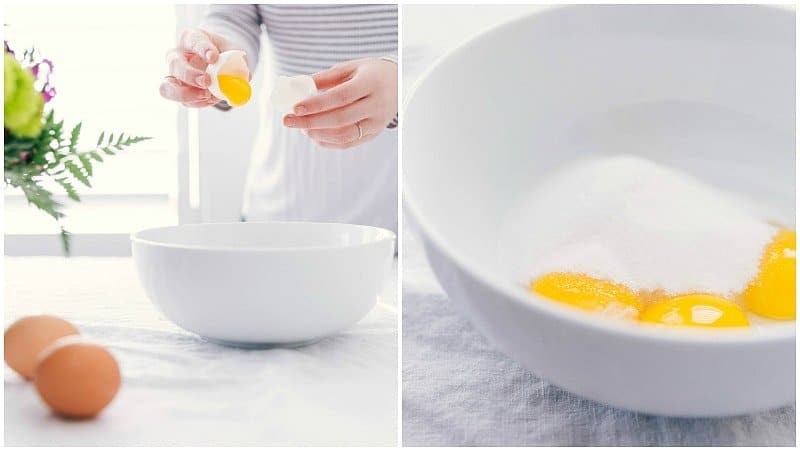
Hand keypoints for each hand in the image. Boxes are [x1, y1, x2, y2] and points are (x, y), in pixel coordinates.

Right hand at [159, 28, 233, 107]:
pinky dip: (198, 103)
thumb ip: (238, 62)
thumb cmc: (222, 52)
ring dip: (187, 94)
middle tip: (206, 81)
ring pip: (167, 87)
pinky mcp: (177, 92)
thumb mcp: (232, 51)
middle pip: (175, 64)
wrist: (216, 61)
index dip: (202, 49)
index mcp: (191, 38)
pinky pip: (183, 101)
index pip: (193, 40)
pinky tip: (211, 99)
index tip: (214, 57)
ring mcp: (173, 75)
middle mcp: (177, 55)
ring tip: (207, 95)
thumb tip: (245, 78)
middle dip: (190, 75)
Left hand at [283, 58, 397, 148]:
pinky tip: (314, 134)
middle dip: (310, 122)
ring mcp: (377, 123)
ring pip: (344, 135)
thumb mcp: (350, 68)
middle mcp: (377, 105)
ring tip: (301, 127)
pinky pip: (348, 143)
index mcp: (371, 83)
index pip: (341, 97)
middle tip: (287, 121)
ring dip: (318, 133)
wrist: (400, 85)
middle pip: (340, 119)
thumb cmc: (370, 73)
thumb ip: (326, 77)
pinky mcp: (374, 134)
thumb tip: (298, 87)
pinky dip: (328, 141)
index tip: (295, 107)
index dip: (317, 104)